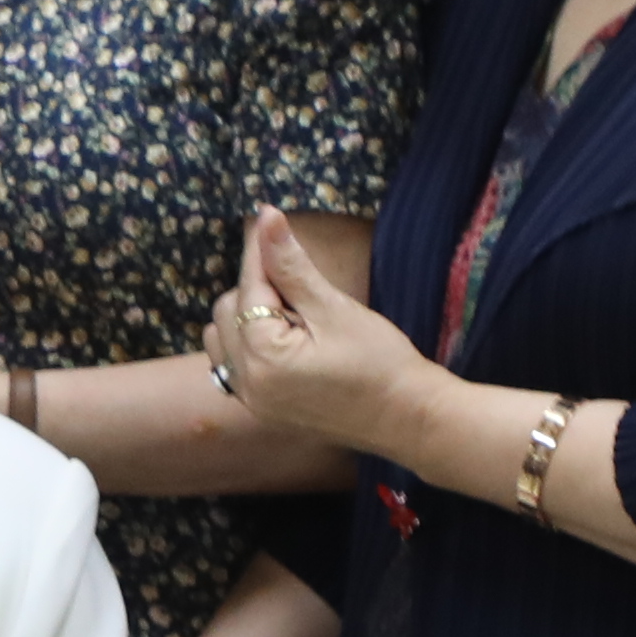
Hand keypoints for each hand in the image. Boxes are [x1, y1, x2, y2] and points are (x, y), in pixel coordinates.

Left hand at [207, 209, 421, 458]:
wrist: (409, 419)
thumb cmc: (381, 362)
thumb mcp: (334, 309)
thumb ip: (292, 266)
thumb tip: (267, 217)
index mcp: (262, 357)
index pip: (249, 287)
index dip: (261, 251)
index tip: (268, 217)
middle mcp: (248, 383)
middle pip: (229, 311)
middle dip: (259, 288)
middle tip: (302, 284)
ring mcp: (253, 402)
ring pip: (226, 338)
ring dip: (248, 316)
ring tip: (296, 313)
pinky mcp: (264, 410)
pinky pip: (236, 366)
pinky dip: (249, 344)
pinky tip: (283, 336)